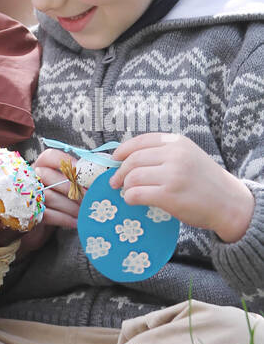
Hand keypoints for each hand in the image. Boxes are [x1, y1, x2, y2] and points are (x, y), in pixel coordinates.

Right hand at [31, 148, 83, 230]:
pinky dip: (64, 219)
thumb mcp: (66, 182)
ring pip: (49, 196)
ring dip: (70, 205)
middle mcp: (32, 178)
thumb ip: (77, 176)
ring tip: (84, 211)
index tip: (81, 170)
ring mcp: (30, 196)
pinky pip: (48, 214)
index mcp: (41, 166)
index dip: (66, 161)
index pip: (49, 156)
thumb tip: (98, 175)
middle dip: (72, 188)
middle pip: (50, 176)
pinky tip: (76, 222)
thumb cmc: (59, 196)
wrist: (41, 218)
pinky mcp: (31, 213)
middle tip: (89, 197)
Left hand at [109, 132, 254, 241]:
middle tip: (115, 180)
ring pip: (132, 176)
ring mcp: (172, 175)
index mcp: (177, 142)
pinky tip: (131, 200)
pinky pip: (137, 193)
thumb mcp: (188, 156)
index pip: (141, 141)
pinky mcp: (169, 195)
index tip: (115, 159)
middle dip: (119, 170)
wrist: (229, 203)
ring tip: (125, 191)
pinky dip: (129, 197)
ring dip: (124, 185)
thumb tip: (129, 157)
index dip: (123, 150)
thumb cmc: (206, 181)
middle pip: (133, 159)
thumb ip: (164, 153)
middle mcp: (174, 155)